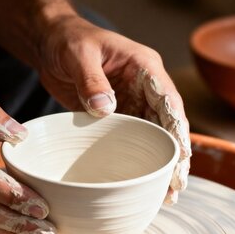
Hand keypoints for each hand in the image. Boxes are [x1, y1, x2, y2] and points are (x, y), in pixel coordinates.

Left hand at [36, 16, 191, 203]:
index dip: (177, 126)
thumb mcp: (79, 54)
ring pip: (155, 137)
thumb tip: (105, 108)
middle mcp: (145, 87)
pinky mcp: (118, 117)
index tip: (182, 152)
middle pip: (168, 124)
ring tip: (169, 193)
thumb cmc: (69, 40)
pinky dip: (142, 160)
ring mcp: (133, 104)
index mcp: (144, 67)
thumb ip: (92, 79)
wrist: (51, 45)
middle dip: (176, 155)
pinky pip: (134, 140)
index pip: (168, 98)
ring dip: (163, 163)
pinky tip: (146, 182)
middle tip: (177, 184)